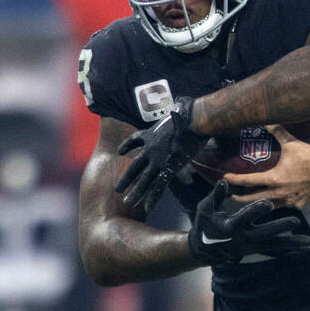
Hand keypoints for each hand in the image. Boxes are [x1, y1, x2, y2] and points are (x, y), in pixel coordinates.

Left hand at [115, 95, 203, 210]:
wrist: (192, 120)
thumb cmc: (189, 113)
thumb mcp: (179, 110)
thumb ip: (177, 109)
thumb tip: (183, 103)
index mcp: (152, 134)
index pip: (135, 140)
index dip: (127, 146)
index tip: (120, 151)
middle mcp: (151, 149)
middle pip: (135, 166)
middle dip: (126, 178)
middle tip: (117, 188)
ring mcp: (158, 160)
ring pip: (143, 179)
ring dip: (135, 192)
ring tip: (126, 202)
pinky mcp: (168, 168)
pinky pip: (158, 186)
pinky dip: (152, 197)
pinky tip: (145, 207)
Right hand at [188, 180, 309, 263]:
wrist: (205, 250)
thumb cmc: (205, 225)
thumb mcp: (205, 208)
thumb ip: (215, 195)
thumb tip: (224, 181)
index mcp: (231, 225)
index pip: (246, 217)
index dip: (257, 210)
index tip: (269, 204)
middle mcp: (244, 238)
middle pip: (265, 233)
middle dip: (280, 227)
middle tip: (296, 221)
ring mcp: (252, 247)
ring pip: (275, 245)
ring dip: (292, 244)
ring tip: (309, 242)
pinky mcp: (257, 251)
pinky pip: (276, 251)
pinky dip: (290, 250)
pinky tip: (305, 249)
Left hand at [222, 125, 309, 208]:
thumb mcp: (292, 143)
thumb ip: (277, 131)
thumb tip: (266, 120)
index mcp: (273, 179)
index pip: (248, 181)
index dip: (234, 180)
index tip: (225, 178)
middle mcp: (278, 193)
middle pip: (253, 199)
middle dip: (241, 199)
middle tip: (232, 196)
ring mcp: (289, 201)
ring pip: (269, 206)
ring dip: (259, 204)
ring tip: (252, 202)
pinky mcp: (300, 205)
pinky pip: (286, 206)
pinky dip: (280, 204)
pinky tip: (278, 201)